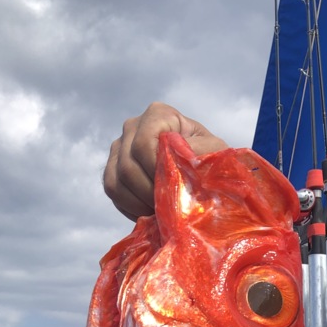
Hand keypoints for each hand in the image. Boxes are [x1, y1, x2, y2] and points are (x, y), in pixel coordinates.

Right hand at [103, 102, 227, 219]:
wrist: (200, 171)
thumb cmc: (208, 159)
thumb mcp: (214, 152)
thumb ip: (201, 151)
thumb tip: (182, 156)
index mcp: (157, 115)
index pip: (142, 145)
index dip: (155, 172)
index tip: (173, 189)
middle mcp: (132, 126)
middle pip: (127, 166)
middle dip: (149, 193)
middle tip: (168, 207)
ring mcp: (119, 147)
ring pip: (115, 181)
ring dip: (139, 203)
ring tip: (161, 211)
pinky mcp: (112, 169)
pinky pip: (112, 191)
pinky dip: (130, 207)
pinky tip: (150, 211)